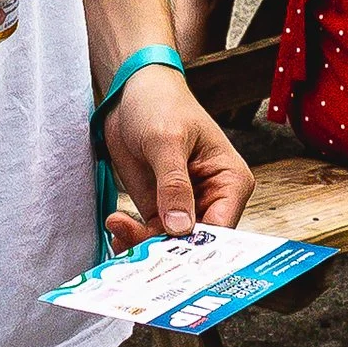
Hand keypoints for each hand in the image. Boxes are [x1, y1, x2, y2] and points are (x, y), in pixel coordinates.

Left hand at [101, 64, 251, 245]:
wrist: (132, 93)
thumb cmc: (161, 104)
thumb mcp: (166, 141)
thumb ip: (174, 184)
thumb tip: (181, 227)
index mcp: (231, 180)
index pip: (223, 227)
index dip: (199, 245)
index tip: (170, 253)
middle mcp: (213, 198)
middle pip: (197, 241)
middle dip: (167, 248)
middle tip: (135, 246)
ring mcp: (186, 205)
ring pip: (171, 243)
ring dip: (143, 243)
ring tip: (118, 228)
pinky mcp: (160, 208)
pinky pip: (151, 234)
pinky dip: (133, 236)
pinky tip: (116, 225)